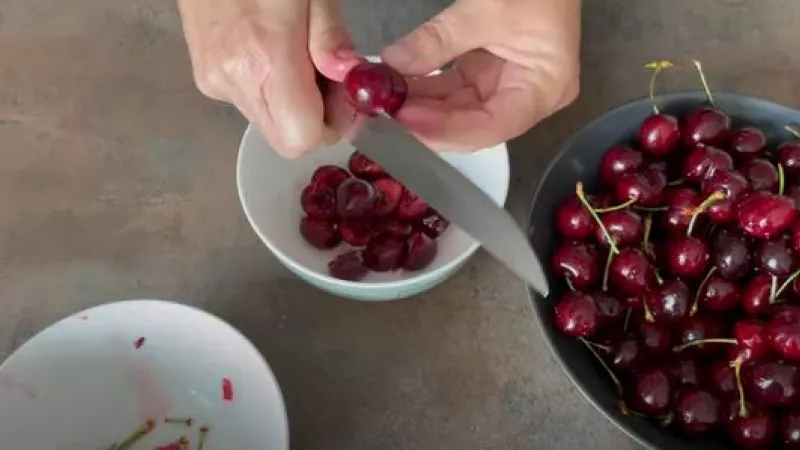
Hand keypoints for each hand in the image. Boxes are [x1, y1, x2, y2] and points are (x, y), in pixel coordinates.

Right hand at [177, 0, 361, 156]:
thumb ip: (331, 37)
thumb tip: (351, 78)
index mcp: (264, 59)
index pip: (302, 139)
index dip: (334, 125)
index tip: (347, 94)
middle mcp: (233, 81)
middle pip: (285, 140)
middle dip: (317, 118)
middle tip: (330, 77)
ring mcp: (213, 81)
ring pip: (269, 124)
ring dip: (295, 105)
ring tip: (300, 55)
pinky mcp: (204, 75)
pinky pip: (251, 103)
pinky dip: (272, 90)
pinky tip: (274, 52)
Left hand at [381, 0, 580, 151]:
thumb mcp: (487, 8)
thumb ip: (440, 39)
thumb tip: (394, 63)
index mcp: (544, 88)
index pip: (492, 126)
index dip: (448, 130)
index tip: (407, 122)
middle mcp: (527, 95)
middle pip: (472, 123)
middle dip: (427, 121)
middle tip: (385, 116)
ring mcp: (505, 82)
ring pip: (457, 107)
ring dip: (420, 105)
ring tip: (384, 102)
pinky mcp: (487, 69)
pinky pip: (453, 86)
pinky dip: (425, 87)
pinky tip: (396, 86)